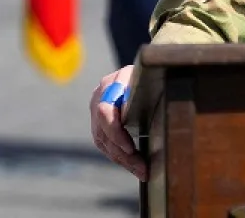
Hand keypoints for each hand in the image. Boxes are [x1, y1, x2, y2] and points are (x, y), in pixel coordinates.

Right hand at [90, 65, 144, 179]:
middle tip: (143, 169)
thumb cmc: (149, 75)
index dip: (115, 132)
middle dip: (124, 154)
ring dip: (123, 160)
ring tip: (142, 171)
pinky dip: (119, 156)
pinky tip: (133, 165)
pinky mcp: (98, 122)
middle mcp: (99, 96)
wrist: (138, 73)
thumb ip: (141, 91)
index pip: (105, 112)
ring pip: (104, 142)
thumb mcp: (147, 79)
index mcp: (112, 83)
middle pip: (104, 132)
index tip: (131, 149)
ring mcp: (96, 109)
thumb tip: (141, 106)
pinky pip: (105, 143)